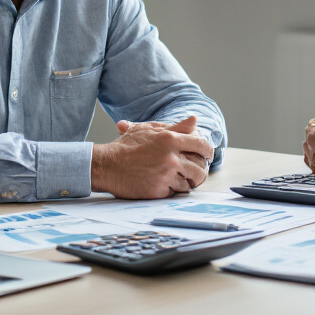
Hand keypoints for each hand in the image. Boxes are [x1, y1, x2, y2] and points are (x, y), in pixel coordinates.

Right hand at [91, 115, 213, 198]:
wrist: (107, 165)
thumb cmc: (127, 146)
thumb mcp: (149, 130)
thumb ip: (175, 127)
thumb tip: (194, 121)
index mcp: (170, 139)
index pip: (202, 145)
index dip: (208, 151)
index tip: (207, 156)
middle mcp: (170, 157)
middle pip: (200, 168)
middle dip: (200, 171)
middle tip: (196, 173)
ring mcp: (165, 175)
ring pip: (189, 183)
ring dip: (187, 182)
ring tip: (181, 179)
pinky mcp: (158, 190)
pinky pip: (176, 192)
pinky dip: (173, 190)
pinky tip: (165, 185)